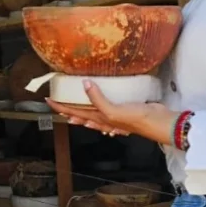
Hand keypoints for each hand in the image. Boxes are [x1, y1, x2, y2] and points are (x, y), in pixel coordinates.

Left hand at [47, 80, 177, 145]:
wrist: (158, 122)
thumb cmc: (136, 119)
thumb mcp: (114, 111)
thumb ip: (98, 99)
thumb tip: (84, 84)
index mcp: (98, 118)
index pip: (74, 112)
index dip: (60, 107)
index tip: (47, 100)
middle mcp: (103, 119)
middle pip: (80, 114)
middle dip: (67, 110)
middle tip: (56, 103)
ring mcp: (113, 116)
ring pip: (92, 114)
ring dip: (81, 112)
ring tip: (72, 110)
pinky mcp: (123, 110)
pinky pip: (107, 110)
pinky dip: (100, 109)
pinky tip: (99, 111)